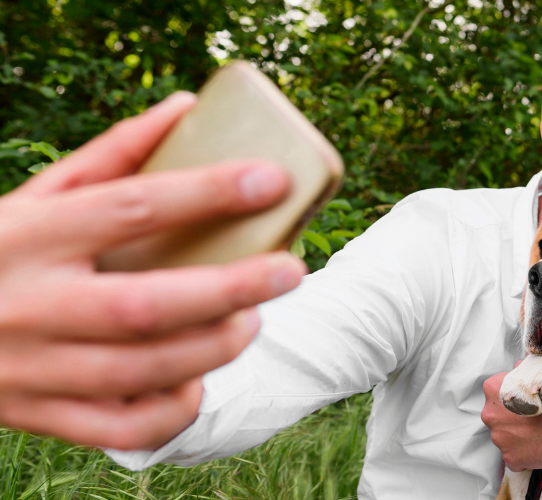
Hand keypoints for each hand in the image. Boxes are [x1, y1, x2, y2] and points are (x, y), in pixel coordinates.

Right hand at [0, 92, 306, 449]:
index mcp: (27, 234)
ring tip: (252, 321)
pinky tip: (198, 380)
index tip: (272, 180)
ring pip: (140, 371)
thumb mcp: (39, 195)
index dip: (208, 192)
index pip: (131, 207)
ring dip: (214, 348)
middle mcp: (26, 303)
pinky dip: (173, 410)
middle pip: (145, 305)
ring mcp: (29, 368)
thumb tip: (185, 109)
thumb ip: (111, 155)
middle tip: (290, 270)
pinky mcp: (37, 414)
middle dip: (232, 289)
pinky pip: (120, 429)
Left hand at [481, 364, 541, 471]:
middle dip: (511, 420)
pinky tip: (541, 446)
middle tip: (534, 419)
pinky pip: (515, 457)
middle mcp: (489, 414)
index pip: (495, 394)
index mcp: (492, 389)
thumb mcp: (538, 371)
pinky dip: (525, 454)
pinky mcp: (511, 458)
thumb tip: (517, 367)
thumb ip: (521, 372)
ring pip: (505, 439)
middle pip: (497, 418)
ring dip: (518, 438)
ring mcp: (499, 439)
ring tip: (540, 433)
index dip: (513, 398)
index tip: (527, 402)